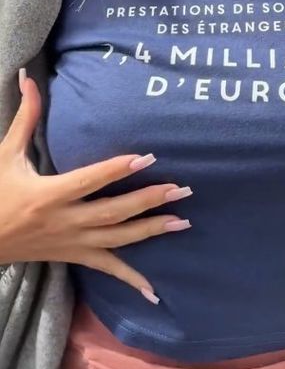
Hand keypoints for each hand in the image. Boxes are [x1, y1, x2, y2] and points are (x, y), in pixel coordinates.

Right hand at [0, 75, 192, 302]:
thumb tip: (28, 77)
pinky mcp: (73, 257)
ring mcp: (71, 244)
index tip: (148, 157)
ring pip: (118, 240)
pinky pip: (106, 269)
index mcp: (48, 195)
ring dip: (152, 230)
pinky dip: (131, 279)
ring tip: (183, 221)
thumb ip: (26, 117)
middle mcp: (64, 222)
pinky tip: (154, 292)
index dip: (119, 169)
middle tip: (183, 189)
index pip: (91, 181)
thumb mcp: (6, 153)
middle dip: (150, 200)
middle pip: (114, 212)